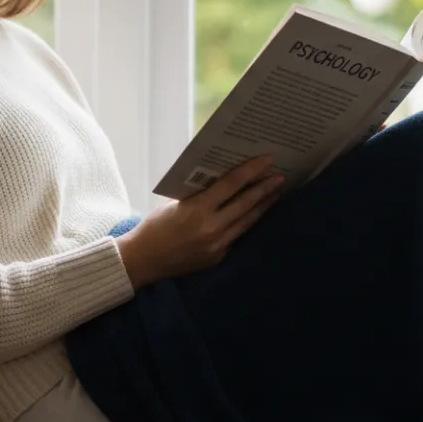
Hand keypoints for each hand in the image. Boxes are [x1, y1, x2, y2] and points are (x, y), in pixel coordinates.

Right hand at [115, 155, 284, 288]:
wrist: (143, 260)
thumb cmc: (155, 226)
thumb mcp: (175, 203)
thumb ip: (200, 194)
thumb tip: (225, 181)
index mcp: (197, 210)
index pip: (231, 185)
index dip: (251, 170)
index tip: (267, 160)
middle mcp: (211, 228)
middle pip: (246, 204)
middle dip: (265, 188)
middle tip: (280, 176)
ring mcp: (217, 246)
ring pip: (247, 222)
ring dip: (262, 206)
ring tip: (274, 193)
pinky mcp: (218, 258)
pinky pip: (237, 236)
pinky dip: (247, 223)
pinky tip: (255, 214)